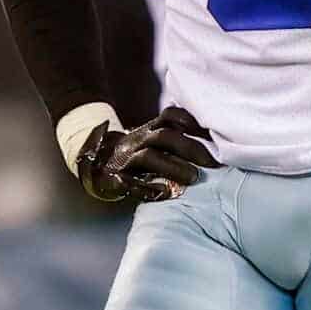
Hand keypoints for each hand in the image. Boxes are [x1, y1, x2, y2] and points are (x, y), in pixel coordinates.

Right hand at [77, 106, 219, 202]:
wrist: (95, 164)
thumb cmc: (136, 154)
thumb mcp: (152, 140)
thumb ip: (176, 138)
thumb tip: (215, 144)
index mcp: (149, 129)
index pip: (171, 115)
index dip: (192, 120)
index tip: (214, 132)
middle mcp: (138, 140)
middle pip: (166, 136)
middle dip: (191, 148)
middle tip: (214, 163)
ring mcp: (126, 158)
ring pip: (149, 156)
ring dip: (174, 166)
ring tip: (195, 178)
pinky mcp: (116, 178)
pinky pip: (130, 182)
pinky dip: (148, 188)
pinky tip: (165, 194)